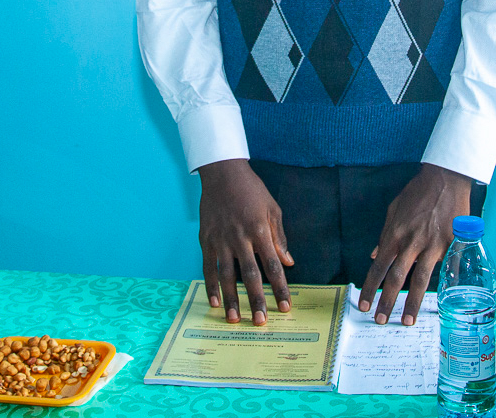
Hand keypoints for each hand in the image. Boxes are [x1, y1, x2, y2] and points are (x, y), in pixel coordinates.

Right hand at [198, 158, 293, 324]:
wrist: (223, 174)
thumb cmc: (252, 190)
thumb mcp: (272, 209)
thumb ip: (279, 237)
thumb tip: (289, 262)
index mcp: (260, 230)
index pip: (273, 265)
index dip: (280, 287)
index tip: (286, 306)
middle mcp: (240, 237)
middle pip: (251, 274)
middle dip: (257, 299)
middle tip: (261, 322)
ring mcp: (221, 240)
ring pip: (227, 275)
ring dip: (231, 298)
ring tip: (235, 319)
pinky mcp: (206, 240)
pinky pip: (208, 267)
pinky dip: (210, 286)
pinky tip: (214, 301)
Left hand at [358, 163, 471, 325]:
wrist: (445, 178)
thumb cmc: (418, 192)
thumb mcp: (394, 209)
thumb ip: (385, 234)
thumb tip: (375, 255)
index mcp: (394, 235)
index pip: (378, 268)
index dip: (370, 288)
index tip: (364, 305)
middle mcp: (410, 243)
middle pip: (396, 278)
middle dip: (386, 302)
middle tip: (380, 321)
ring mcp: (431, 245)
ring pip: (419, 280)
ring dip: (411, 302)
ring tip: (406, 321)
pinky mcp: (449, 245)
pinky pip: (443, 269)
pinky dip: (441, 284)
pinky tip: (440, 300)